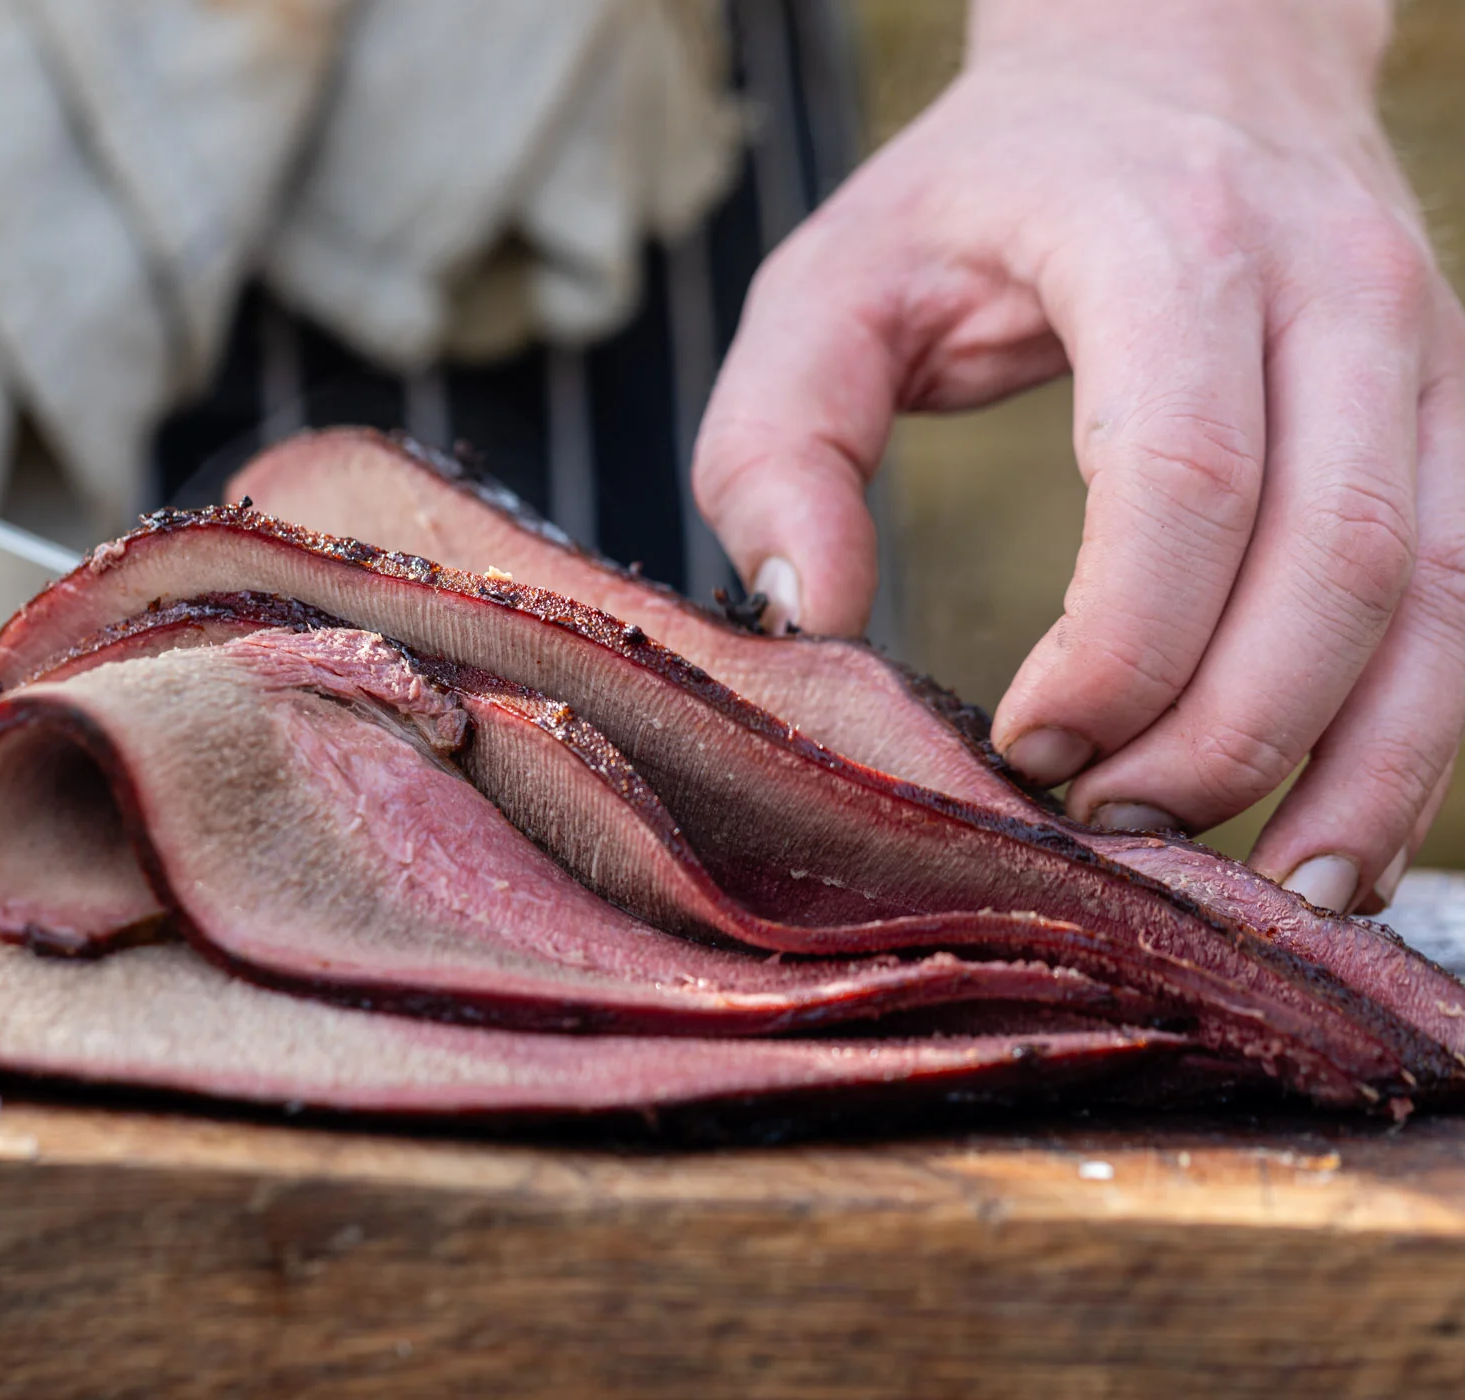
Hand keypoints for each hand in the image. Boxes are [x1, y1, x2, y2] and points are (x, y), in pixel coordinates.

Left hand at [692, 0, 1464, 913]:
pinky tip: (1340, 836)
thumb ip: (779, 441)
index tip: (1030, 744)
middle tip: (1110, 831)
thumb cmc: (983, 193)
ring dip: (1359, 771)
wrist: (1183, 57)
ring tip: (1265, 900)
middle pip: (1336, 563)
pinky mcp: (1461, 417)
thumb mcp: (830, 281)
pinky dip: (1414, 736)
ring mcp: (1428, 356)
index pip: (1187, 477)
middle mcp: (1335, 296)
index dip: (1123, 646)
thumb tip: (809, 617)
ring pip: (1442, 600)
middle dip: (1225, 735)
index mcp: (1168, 246)